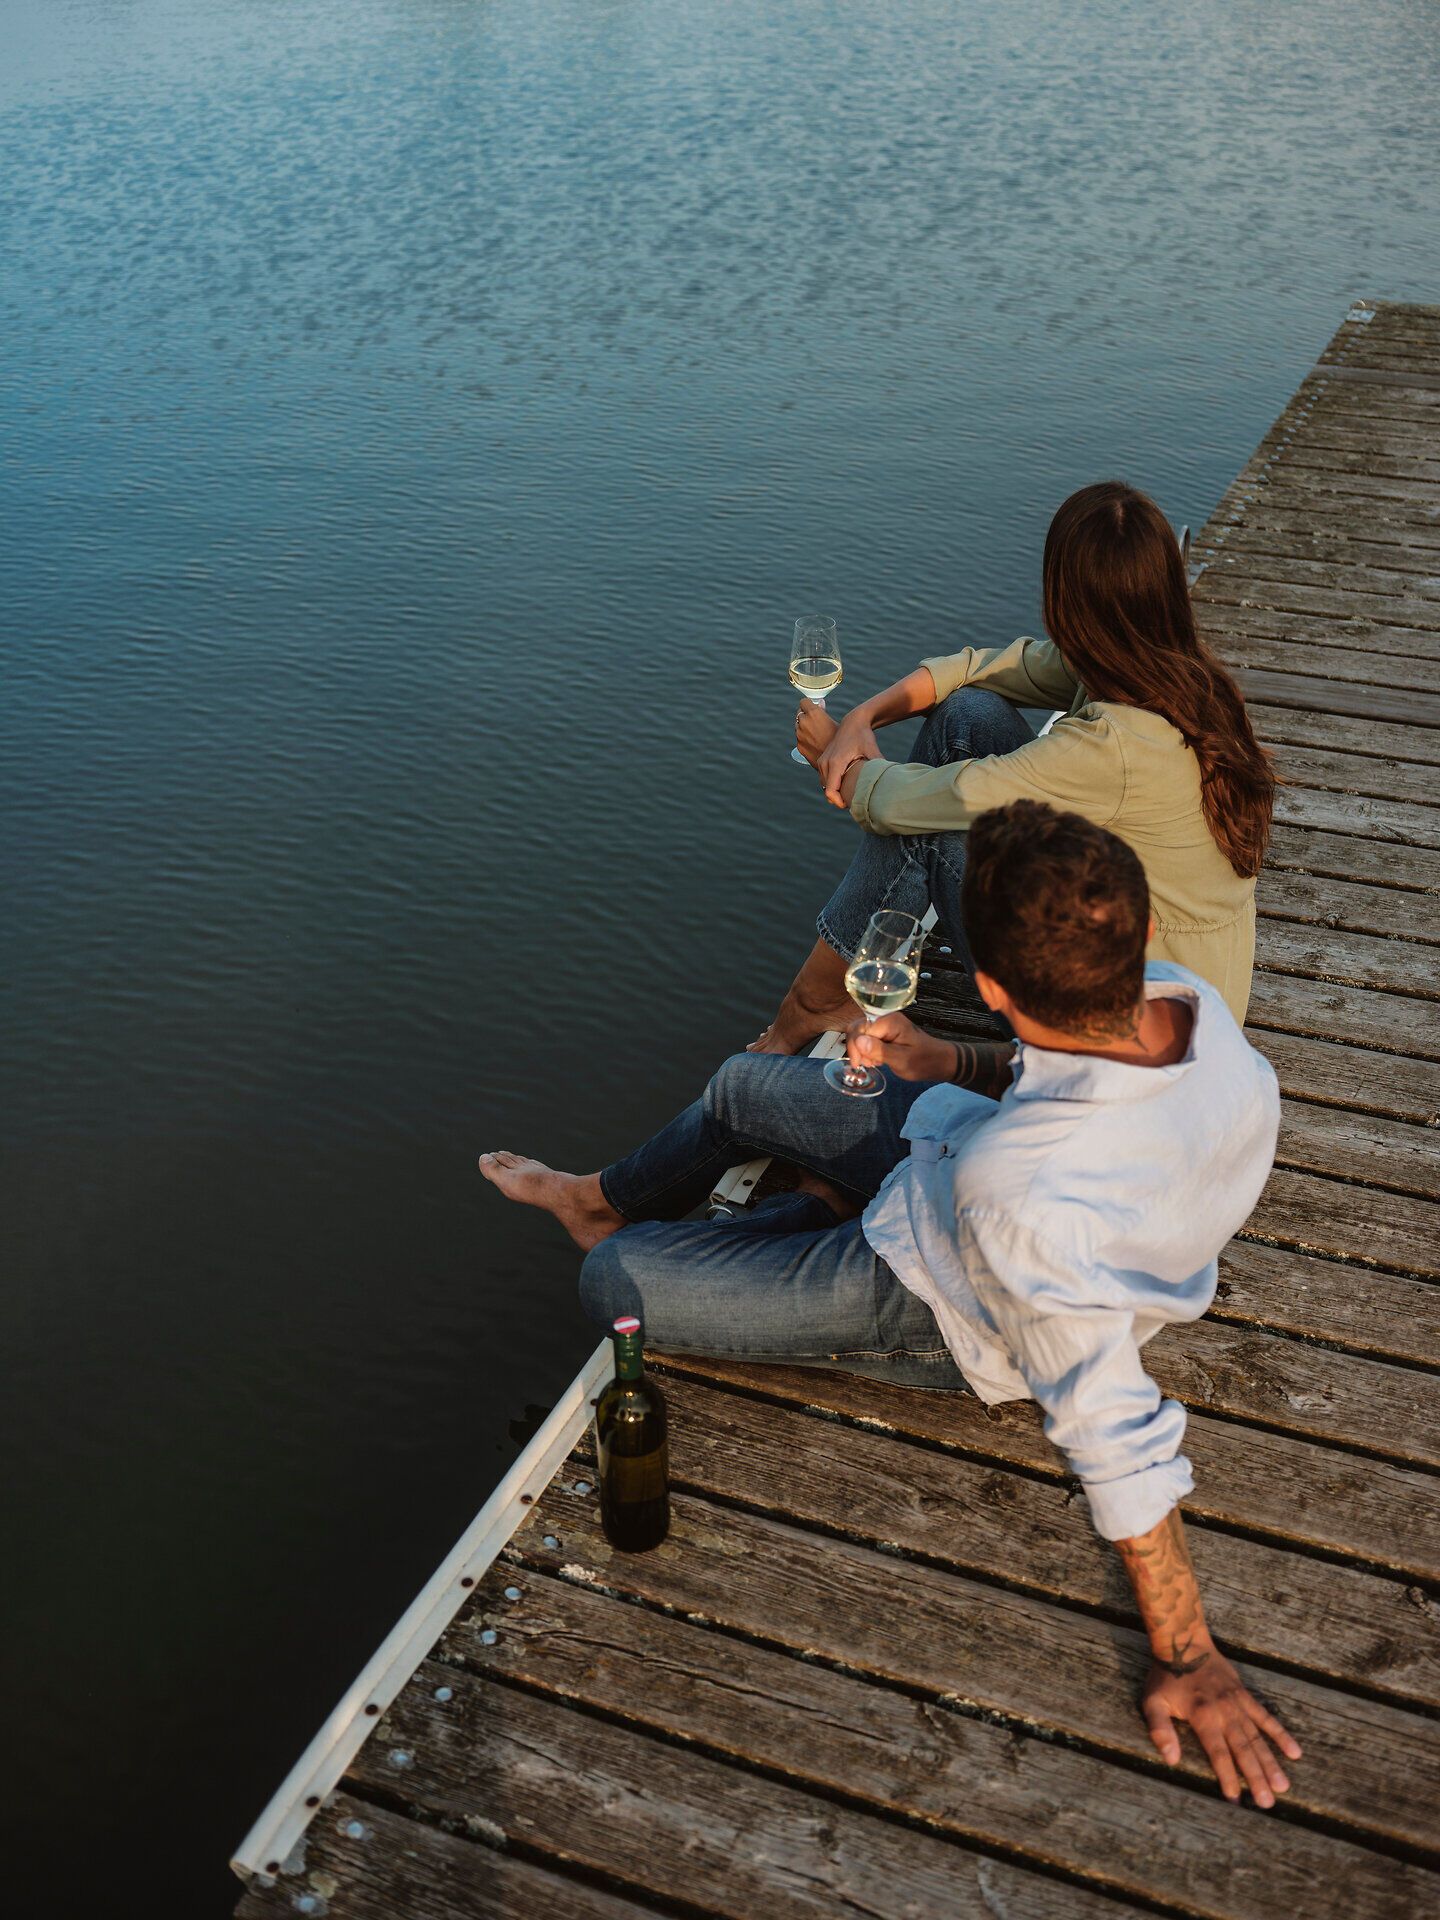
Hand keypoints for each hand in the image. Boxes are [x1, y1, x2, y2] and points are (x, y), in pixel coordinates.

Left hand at [794, 699, 837, 768]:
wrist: (838, 762)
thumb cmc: (840, 742)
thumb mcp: (835, 722)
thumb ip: (823, 711)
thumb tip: (820, 704)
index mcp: (813, 713)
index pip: (803, 702)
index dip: (809, 704)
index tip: (812, 706)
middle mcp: (803, 723)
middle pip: (800, 713)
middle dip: (806, 715)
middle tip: (816, 721)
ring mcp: (799, 735)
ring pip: (798, 726)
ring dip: (804, 727)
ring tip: (817, 733)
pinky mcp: (799, 746)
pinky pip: (800, 738)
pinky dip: (805, 738)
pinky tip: (815, 742)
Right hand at [818, 709, 881, 807]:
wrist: (853, 721)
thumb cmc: (864, 735)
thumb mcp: (872, 749)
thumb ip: (878, 765)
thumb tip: (889, 779)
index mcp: (836, 762)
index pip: (830, 791)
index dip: (839, 802)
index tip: (850, 805)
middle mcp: (825, 763)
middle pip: (828, 791)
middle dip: (839, 799)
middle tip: (855, 801)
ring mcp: (822, 761)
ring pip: (825, 786)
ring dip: (836, 792)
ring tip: (851, 793)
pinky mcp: (822, 761)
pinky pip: (825, 779)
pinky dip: (834, 785)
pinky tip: (847, 784)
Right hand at [847, 1013, 955, 1082]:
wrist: (941, 1061)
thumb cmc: (924, 1062)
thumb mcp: (901, 1060)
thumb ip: (879, 1050)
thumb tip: (858, 1041)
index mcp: (889, 1021)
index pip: (859, 1029)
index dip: (855, 1047)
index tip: (859, 1065)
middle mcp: (885, 1019)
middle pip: (858, 1029)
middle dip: (857, 1048)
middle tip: (867, 1064)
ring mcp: (886, 1025)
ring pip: (862, 1034)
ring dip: (863, 1050)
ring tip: (874, 1063)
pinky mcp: (887, 1032)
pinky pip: (870, 1038)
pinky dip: (869, 1050)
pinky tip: (878, 1060)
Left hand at [1141, 1648, 1301, 1807]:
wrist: (1184, 1642)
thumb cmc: (1166, 1676)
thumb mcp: (1152, 1702)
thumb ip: (1160, 1730)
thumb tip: (1171, 1760)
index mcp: (1202, 1717)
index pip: (1218, 1753)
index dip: (1227, 1777)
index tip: (1236, 1800)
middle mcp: (1224, 1713)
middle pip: (1242, 1750)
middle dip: (1255, 1778)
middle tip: (1268, 1803)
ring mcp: (1237, 1704)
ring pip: (1257, 1738)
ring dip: (1270, 1762)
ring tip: (1283, 1786)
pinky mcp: (1245, 1696)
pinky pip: (1266, 1717)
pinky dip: (1280, 1734)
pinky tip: (1295, 1752)